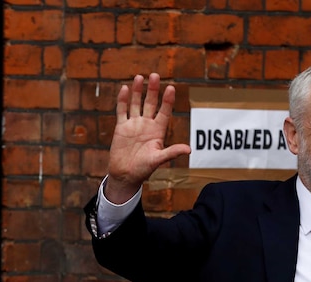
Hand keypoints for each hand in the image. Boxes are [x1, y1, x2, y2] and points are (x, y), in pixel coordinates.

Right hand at [105, 73, 190, 203]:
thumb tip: (189, 150)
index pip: (164, 112)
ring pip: (136, 104)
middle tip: (155, 75)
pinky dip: (122, 100)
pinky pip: (122, 111)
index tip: (171, 88)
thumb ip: (171, 152)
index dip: (167, 101)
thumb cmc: (143, 170)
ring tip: (139, 77)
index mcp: (157, 131)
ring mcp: (134, 125)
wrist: (125, 175)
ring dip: (137, 91)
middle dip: (153, 90)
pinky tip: (124, 88)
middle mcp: (146, 125)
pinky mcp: (121, 128)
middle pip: (150, 103)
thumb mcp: (158, 160)